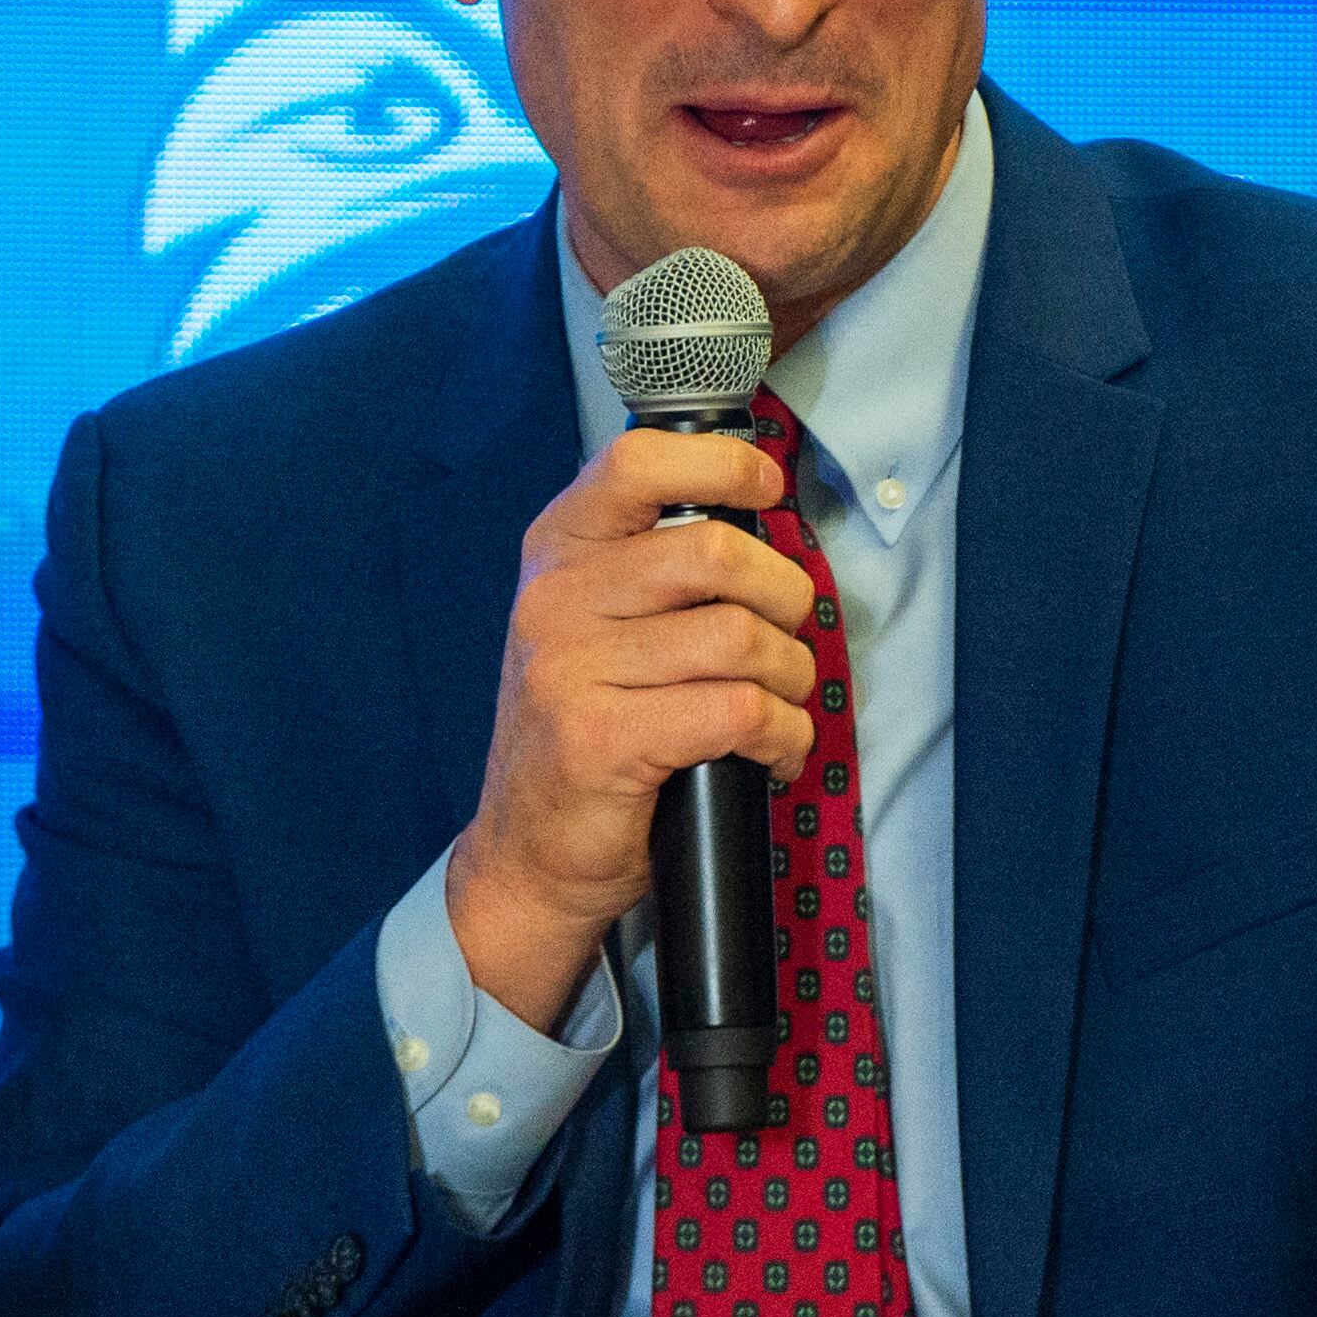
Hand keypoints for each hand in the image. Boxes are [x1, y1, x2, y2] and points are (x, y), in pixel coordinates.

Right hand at [447, 427, 817, 1030]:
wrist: (525, 855)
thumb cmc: (587, 729)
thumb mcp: (595, 623)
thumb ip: (654, 564)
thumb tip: (759, 518)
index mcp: (557, 550)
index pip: (638, 461)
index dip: (722, 464)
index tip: (766, 490)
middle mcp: (554, 598)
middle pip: (717, 553)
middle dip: (787, 597)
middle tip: (790, 638)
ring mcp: (570, 669)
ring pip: (741, 638)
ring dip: (791, 678)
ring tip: (781, 706)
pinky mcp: (602, 740)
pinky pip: (739, 711)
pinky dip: (783, 735)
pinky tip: (773, 752)